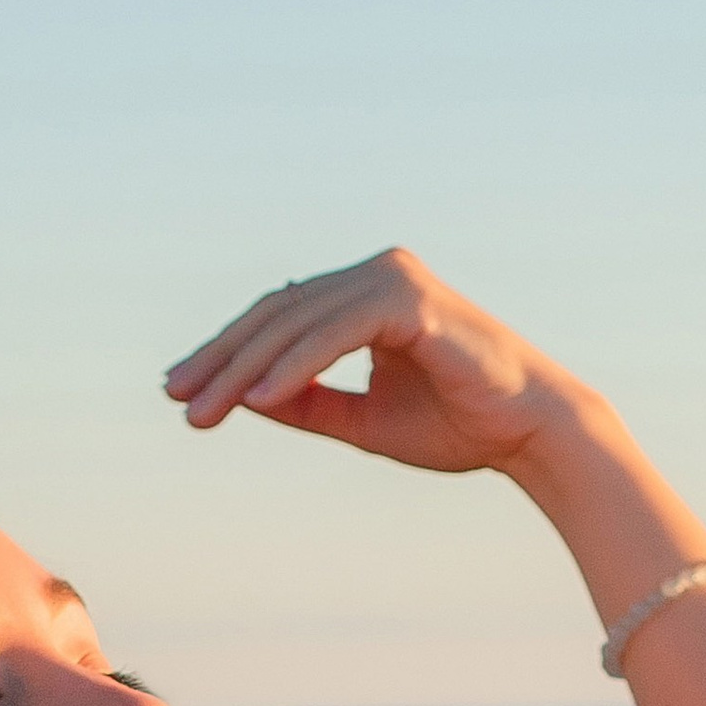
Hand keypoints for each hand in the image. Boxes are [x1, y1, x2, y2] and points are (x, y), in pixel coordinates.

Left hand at [163, 247, 591, 478]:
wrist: (529, 431)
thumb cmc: (457, 424)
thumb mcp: (364, 420)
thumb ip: (309, 404)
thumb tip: (247, 397)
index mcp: (367, 296)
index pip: (282, 318)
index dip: (228, 354)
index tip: (182, 392)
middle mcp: (378, 274)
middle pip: (278, 313)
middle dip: (222, 359)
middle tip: (176, 399)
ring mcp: (393, 279)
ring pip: (298, 323)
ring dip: (246, 369)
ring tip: (205, 411)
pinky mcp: (409, 301)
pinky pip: (335, 334)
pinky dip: (295, 366)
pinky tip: (259, 400)